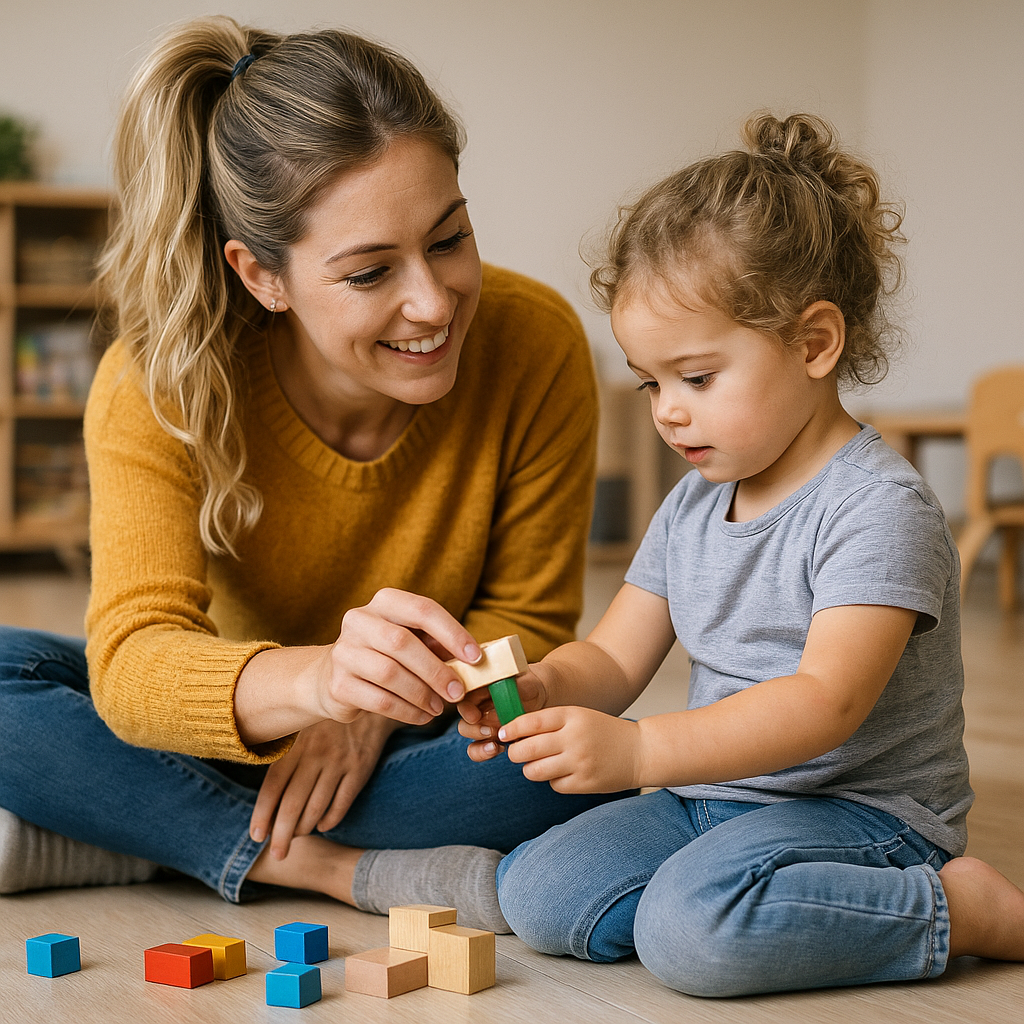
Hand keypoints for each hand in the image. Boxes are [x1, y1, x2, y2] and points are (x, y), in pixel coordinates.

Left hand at [250, 716, 397, 858]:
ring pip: (316, 807)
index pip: (273, 786)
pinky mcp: (360, 768)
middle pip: (292, 804)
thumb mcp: (300, 730)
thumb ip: (284, 758)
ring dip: (304, 828)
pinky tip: (322, 826)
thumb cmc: (324, 722)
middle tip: (277, 854)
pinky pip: (342, 802)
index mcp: (296, 746)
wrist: (365, 701)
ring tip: (296, 839)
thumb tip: (266, 799)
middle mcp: (316, 755)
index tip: (256, 836)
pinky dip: (330, 819)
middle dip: (281, 834)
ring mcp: (339, 762)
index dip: (262, 814)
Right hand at [314, 588, 481, 725]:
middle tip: (458, 692)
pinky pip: (379, 700)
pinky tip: (422, 716)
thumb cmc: (384, 654)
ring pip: (389, 673)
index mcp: (384, 602)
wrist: (330, 675)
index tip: (476, 657)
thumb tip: (473, 663)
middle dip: (436, 670)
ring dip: (421, 694)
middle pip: (401, 642)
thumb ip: (437, 645)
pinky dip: (407, 711)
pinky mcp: (338, 685)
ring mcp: (344, 652)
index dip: (452, 633)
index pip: (422, 609)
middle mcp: (359, 620)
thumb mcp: (410, 640)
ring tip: (438, 707)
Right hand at [457, 666, 549, 761]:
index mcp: (479, 687)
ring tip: (494, 746)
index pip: (463, 698)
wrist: (542, 695)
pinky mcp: (489, 737)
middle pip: (463, 719)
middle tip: (489, 732)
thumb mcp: (524, 683)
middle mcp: (476, 705)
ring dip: (477, 744)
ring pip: (468, 735)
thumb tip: (499, 703)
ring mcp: (481, 722)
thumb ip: (511, 690)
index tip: (475, 716)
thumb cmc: (531, 684)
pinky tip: (500, 749)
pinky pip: (478, 749)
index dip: (466, 709)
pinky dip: (484, 752)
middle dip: (473, 729)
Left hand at [497, 706, 641, 792]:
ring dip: (530, 769)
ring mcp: (579, 762)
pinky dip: (553, 780)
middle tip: (516, 753)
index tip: (503, 733)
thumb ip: (550, 723)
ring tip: (538, 764)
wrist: (639, 751)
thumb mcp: (578, 716)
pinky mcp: (584, 783)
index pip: (531, 722)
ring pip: (535, 771)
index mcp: (571, 716)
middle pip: (526, 749)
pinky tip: (564, 773)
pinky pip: (554, 785)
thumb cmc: (603, 732)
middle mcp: (574, 738)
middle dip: (515, 753)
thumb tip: (513, 735)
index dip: (511, 728)